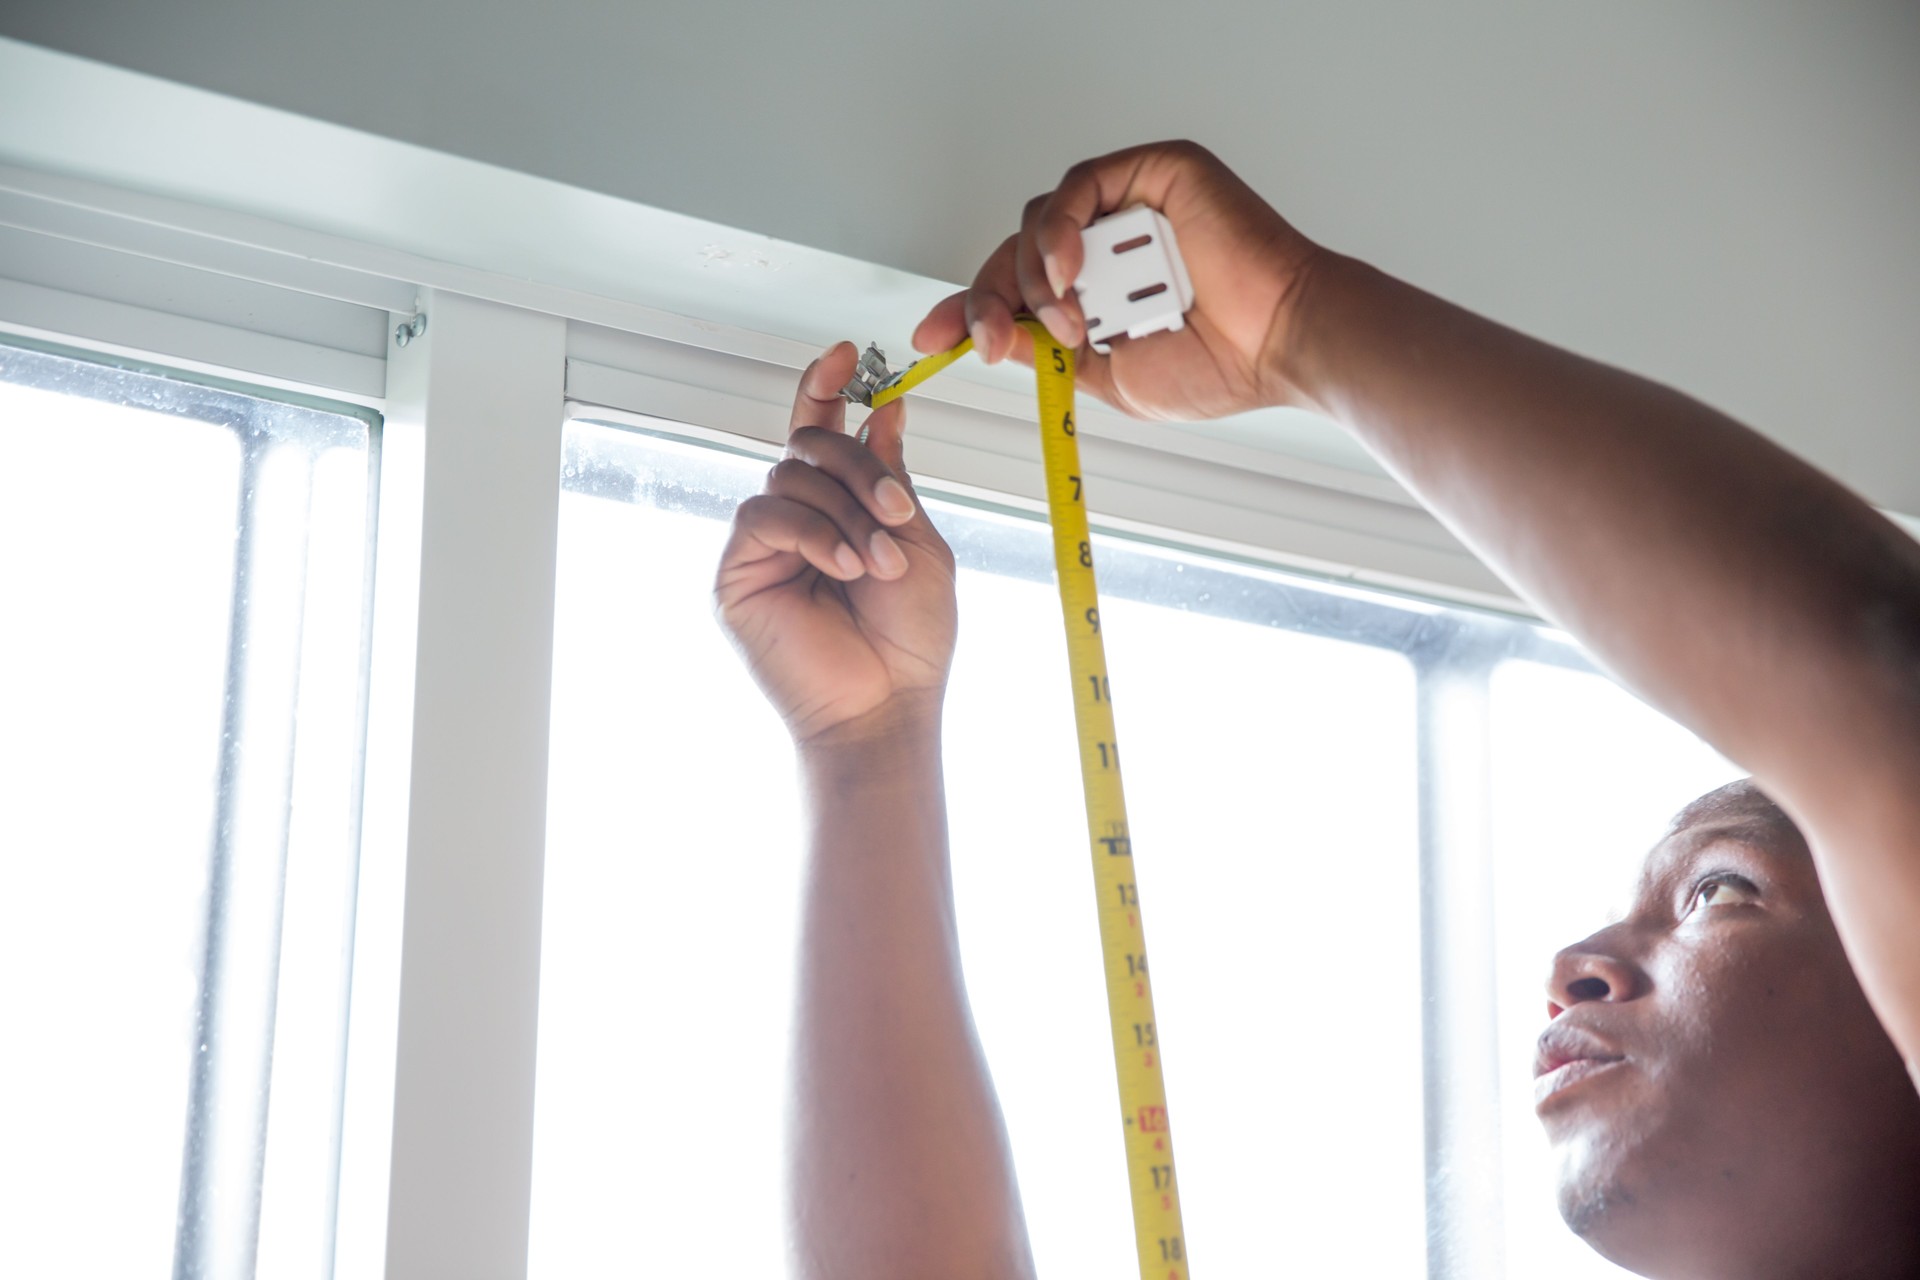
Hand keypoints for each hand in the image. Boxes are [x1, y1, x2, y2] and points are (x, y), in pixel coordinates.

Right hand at [715, 343, 958, 743]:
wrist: (887, 704)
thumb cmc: (911, 639)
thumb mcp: (918, 542)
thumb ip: (893, 477)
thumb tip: (885, 410)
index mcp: (840, 505)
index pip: (821, 432)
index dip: (826, 388)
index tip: (847, 354)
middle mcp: (798, 518)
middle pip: (808, 445)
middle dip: (856, 466)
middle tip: (894, 511)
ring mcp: (764, 545)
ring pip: (789, 479)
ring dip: (845, 513)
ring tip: (877, 564)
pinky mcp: (737, 574)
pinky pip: (763, 517)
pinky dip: (812, 533)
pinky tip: (843, 566)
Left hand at [912, 140, 1322, 422]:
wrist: (1281, 344)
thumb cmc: (1219, 362)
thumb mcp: (1108, 375)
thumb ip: (1051, 351)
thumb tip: (997, 336)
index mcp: (1097, 292)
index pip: (1015, 289)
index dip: (970, 308)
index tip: (933, 338)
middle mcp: (1107, 244)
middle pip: (1015, 253)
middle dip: (989, 298)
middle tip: (989, 340)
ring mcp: (1127, 206)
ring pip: (1038, 223)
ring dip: (1037, 279)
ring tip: (1074, 323)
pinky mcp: (1151, 171)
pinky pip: (1079, 188)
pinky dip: (1061, 230)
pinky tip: (1070, 273)